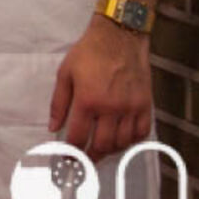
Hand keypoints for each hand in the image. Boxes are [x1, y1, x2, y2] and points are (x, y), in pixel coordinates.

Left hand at [49, 15, 152, 158]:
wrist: (119, 36)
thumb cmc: (89, 53)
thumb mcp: (65, 73)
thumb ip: (59, 103)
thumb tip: (53, 127)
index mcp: (88, 100)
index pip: (78, 137)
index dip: (70, 152)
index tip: (66, 160)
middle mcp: (111, 108)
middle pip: (102, 145)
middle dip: (90, 157)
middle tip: (83, 161)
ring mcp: (131, 107)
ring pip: (122, 142)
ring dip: (109, 151)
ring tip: (99, 151)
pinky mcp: (145, 104)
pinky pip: (141, 132)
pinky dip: (131, 142)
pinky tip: (121, 140)